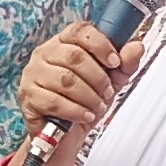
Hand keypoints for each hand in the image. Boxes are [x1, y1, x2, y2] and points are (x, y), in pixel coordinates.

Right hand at [14, 21, 122, 151]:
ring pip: (66, 80)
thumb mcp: (109, 82)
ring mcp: (32, 74)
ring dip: (88, 96)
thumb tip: (137, 47)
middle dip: (98, 77)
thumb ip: (124, 65)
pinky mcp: (28, 97)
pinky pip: (55, 101)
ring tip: (96, 106)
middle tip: (106, 92)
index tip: (115, 62)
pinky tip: (84, 115)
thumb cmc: (83, 102)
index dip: (100, 44)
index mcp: (62, 43)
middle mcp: (44, 54)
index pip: (79, 31)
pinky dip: (75, 110)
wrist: (64, 135)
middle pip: (74, 56)